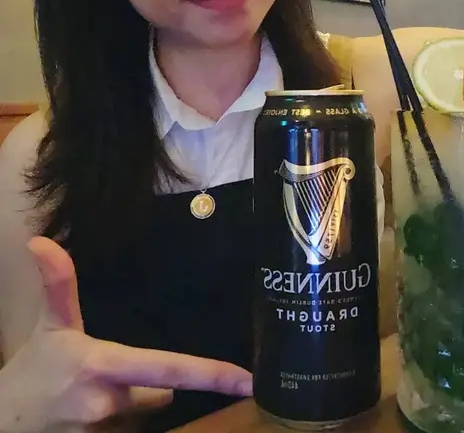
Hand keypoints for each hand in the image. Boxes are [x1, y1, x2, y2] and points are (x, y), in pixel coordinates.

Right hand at [0, 237, 251, 431]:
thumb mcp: (52, 325)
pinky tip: (90, 414)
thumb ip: (58, 284)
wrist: (2, 424)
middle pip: (157, 392)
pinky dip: (120, 420)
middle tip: (108, 375)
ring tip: (91, 394)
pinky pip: (130, 429)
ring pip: (142, 414)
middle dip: (145, 386)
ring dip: (129, 404)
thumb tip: (39, 240)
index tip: (248, 378)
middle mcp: (109, 405)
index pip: (167, 368)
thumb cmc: (34, 371)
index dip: (211, 374)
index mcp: (103, 366)